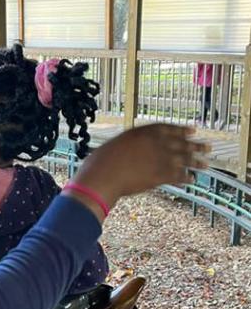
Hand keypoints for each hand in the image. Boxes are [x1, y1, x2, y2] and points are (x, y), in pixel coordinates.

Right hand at [65, 124, 209, 218]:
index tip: (192, 130)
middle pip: (181, 143)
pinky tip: (191, 180)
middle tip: (207, 147)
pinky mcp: (160, 176)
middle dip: (195, 146)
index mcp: (143, 132)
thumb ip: (130, 145)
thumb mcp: (116, 145)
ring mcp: (159, 159)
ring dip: (196, 162)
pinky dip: (186, 178)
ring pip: (184, 159)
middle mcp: (155, 143)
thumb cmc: (101, 162)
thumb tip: (134, 149)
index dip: (182, 130)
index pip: (168, 128)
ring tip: (206, 164)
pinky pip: (178, 176)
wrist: (102, 177)